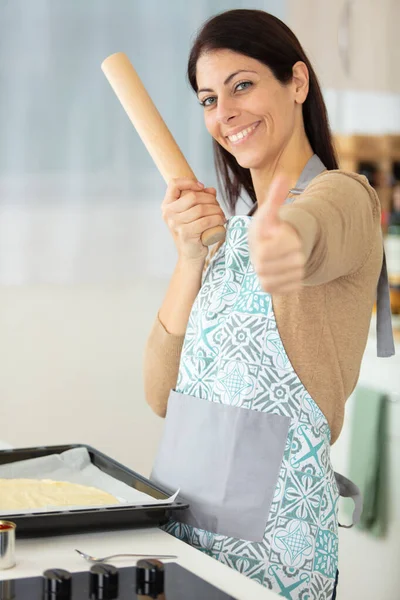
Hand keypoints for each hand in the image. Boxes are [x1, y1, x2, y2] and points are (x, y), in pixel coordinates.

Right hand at [162, 178, 225, 261]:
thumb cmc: (193, 232)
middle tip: (218, 207)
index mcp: (167, 205)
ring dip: (216, 210)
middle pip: (193, 196)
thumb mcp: (194, 213)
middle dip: (210, 199)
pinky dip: (217, 220)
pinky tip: (221, 222)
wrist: (190, 254)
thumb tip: (211, 190)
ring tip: (221, 215)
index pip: (174, 184)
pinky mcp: (185, 233)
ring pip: (201, 209)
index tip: (202, 187)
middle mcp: (168, 213)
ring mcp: (175, 224)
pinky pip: (206, 221)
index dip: (189, 182)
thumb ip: (201, 199)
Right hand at [248, 176, 304, 293]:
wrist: (261, 249)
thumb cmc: (268, 229)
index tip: (283, 232)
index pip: (291, 243)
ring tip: (287, 257)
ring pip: (298, 273)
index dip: (293, 238)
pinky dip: (297, 277)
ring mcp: (263, 278)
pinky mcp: (270, 289)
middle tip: (289, 246)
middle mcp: (258, 263)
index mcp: (260, 243)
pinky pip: (296, 284)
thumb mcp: (272, 212)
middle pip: (298, 260)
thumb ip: (276, 196)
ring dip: (297, 264)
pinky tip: (286, 268)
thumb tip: (282, 176)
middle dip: (297, 251)